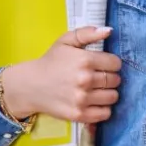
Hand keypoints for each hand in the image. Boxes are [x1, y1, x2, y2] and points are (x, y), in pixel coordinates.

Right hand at [1, 26, 120, 123]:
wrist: (30, 85)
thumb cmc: (50, 62)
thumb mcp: (65, 41)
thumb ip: (87, 33)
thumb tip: (109, 31)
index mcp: (84, 60)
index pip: (116, 63)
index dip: (111, 63)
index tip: (103, 65)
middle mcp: (85, 80)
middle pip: (115, 80)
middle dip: (110, 78)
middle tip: (98, 78)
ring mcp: (82, 99)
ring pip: (113, 97)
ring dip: (108, 93)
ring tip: (97, 90)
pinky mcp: (79, 114)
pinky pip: (105, 113)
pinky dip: (103, 109)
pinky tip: (94, 102)